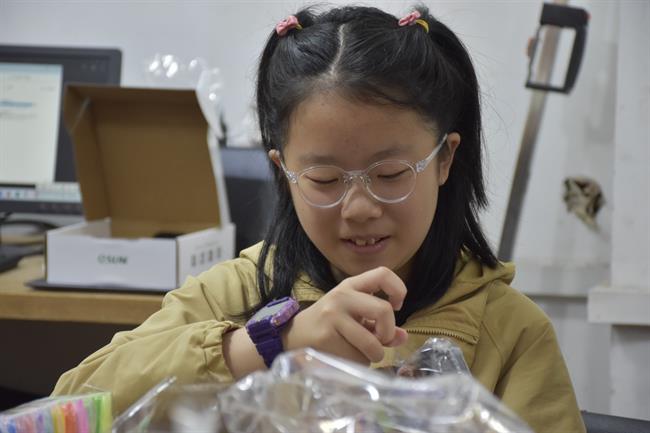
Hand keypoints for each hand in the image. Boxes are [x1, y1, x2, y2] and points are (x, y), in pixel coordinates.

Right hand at [282, 266, 408, 364]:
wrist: (293, 335)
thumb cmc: (329, 324)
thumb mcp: (353, 315)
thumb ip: (379, 324)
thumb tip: (403, 337)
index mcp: (351, 285)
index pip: (383, 273)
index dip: (398, 289)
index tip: (396, 306)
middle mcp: (342, 296)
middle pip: (383, 310)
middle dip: (388, 331)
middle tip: (380, 339)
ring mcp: (333, 316)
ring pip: (372, 342)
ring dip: (375, 354)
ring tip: (366, 353)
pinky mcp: (326, 337)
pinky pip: (356, 357)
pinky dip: (358, 362)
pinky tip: (346, 356)